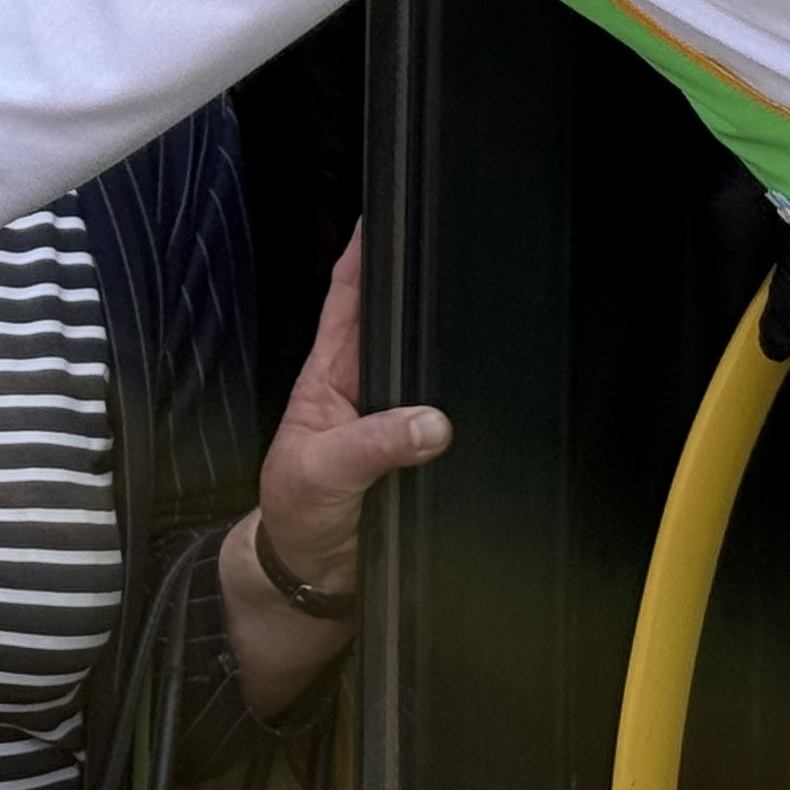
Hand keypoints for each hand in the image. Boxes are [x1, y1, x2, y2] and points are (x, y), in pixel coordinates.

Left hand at [240, 232, 447, 625]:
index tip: (385, 212)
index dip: (363, 252)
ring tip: (482, 300)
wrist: (310, 577)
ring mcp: (392, 419)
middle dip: (420, 284)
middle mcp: (364, 389)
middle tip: (454, 242)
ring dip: (446, 345)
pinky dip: (468, 405)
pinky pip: (449, 419)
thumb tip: (431, 424)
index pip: (347, 296)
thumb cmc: (297, 515)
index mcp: (329, 375)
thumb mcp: (323, 472)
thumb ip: (374, 446)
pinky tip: (492, 389)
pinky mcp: (418, 456)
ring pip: (427, 367)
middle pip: (396, 322)